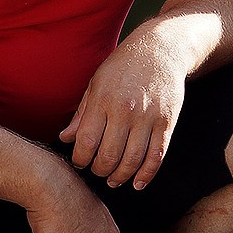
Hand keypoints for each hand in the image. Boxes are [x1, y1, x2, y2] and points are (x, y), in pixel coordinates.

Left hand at [62, 32, 185, 189]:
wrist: (161, 49)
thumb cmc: (123, 66)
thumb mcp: (96, 83)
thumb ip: (82, 113)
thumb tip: (65, 138)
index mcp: (103, 100)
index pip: (86, 142)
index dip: (80, 160)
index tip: (79, 163)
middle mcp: (125, 110)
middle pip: (109, 156)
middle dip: (99, 171)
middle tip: (97, 171)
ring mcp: (148, 117)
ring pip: (133, 160)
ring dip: (121, 176)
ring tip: (114, 180)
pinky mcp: (167, 122)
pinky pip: (157, 155)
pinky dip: (147, 174)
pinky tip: (138, 183)